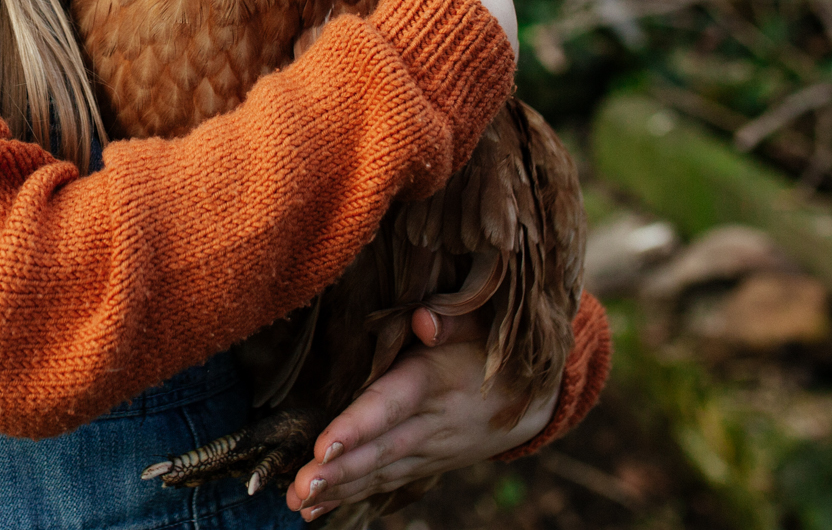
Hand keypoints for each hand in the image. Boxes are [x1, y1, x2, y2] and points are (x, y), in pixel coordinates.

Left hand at [283, 310, 555, 520]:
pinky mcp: (425, 465)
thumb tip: (423, 321)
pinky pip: (385, 484)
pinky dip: (350, 497)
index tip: (323, 445)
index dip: (359, 426)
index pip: (393, 404)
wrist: (533, 400)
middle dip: (340, 471)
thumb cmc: (493, 349)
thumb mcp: (481, 326)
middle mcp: (432, 423)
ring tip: (298, 502)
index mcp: (436, 381)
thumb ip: (451, 320)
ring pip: (380, 473)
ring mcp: (429, 450)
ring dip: (339, 490)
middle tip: (300, 488)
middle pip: (381, 450)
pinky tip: (314, 510)